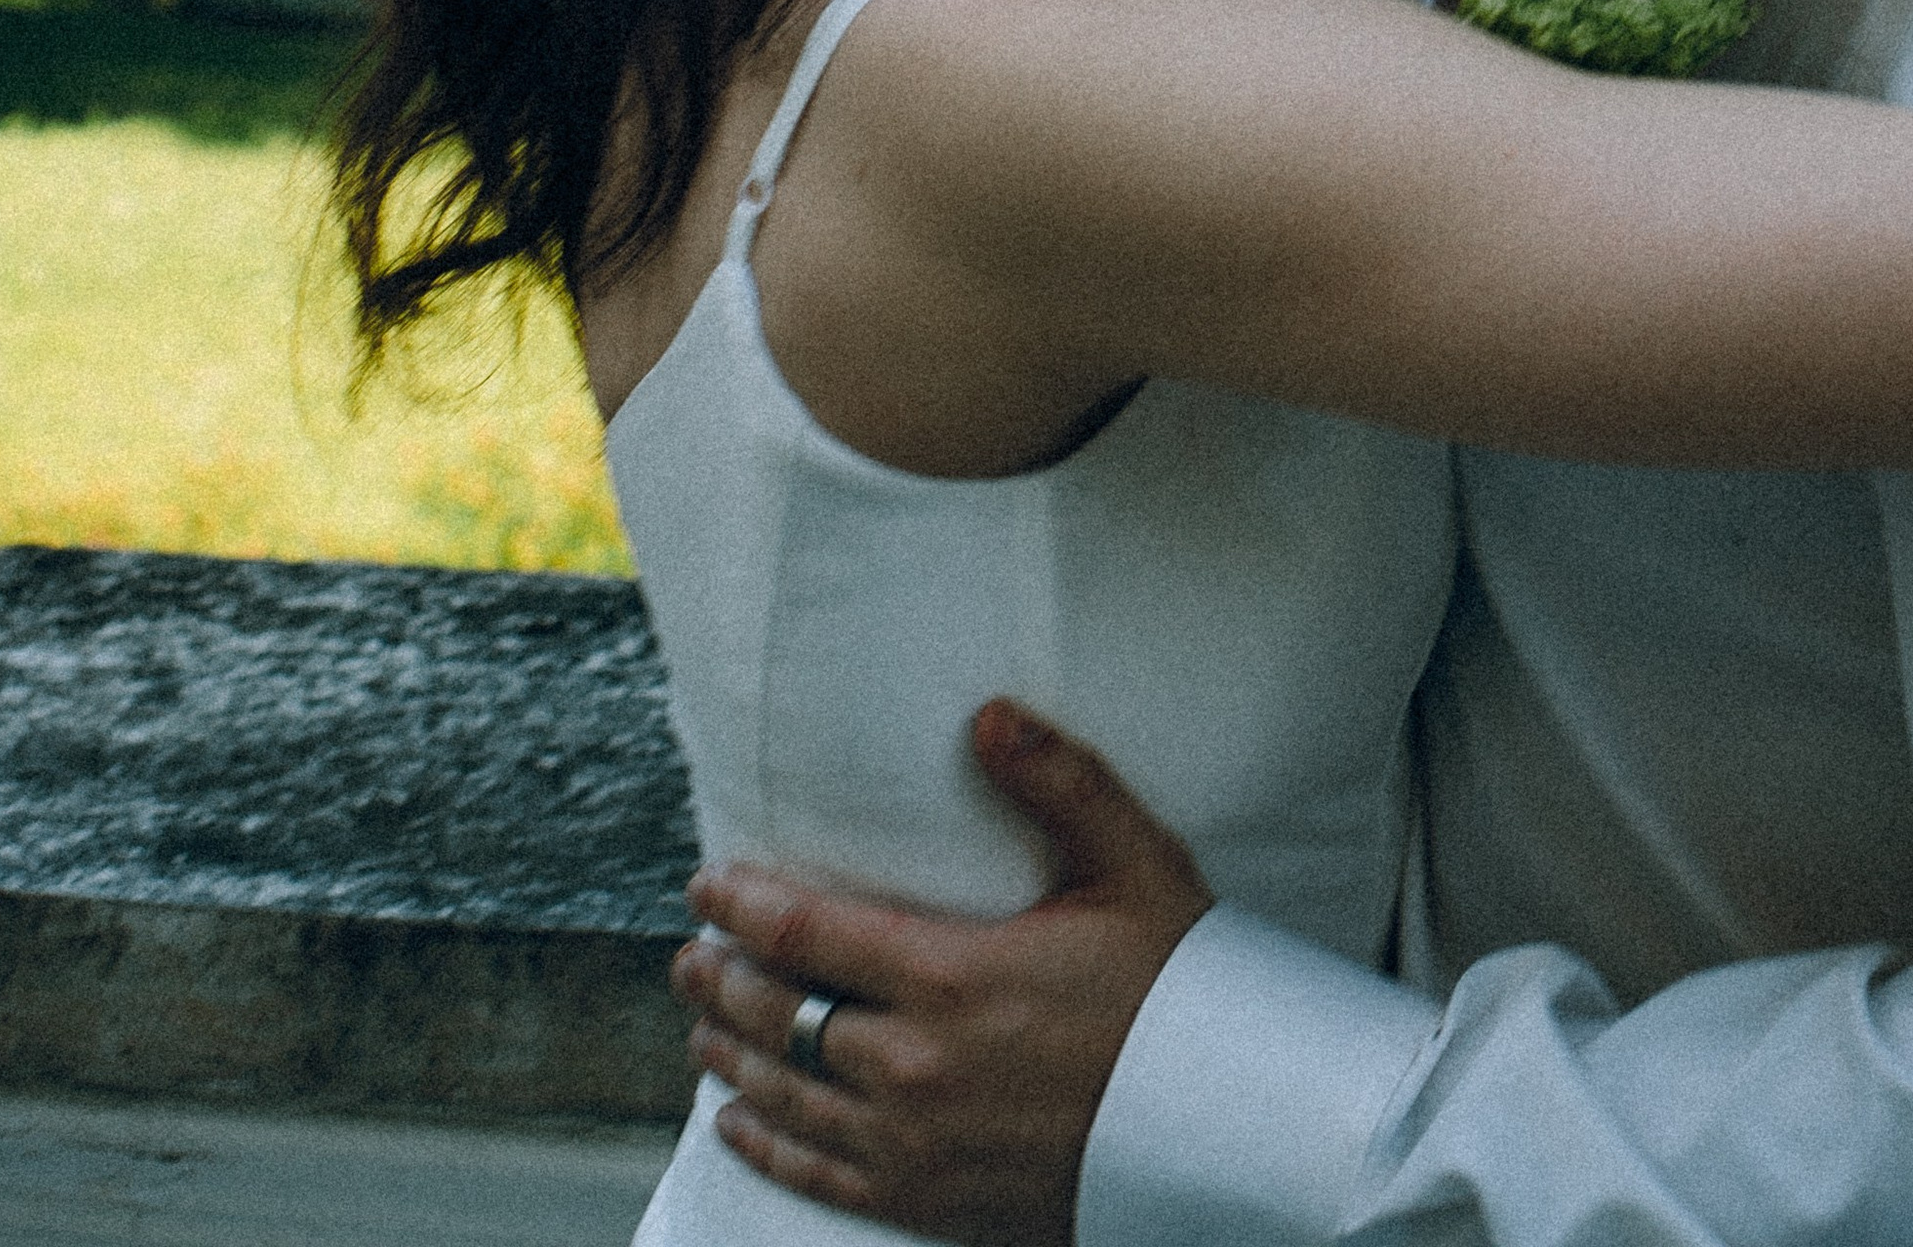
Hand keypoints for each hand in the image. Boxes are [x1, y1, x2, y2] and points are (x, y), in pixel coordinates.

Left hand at [673, 701, 1214, 1243]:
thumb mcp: (1133, 865)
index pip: (809, 934)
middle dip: (723, 979)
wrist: (1225, 1132)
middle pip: (782, 1017)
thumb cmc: (1180, 988)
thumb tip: (988, 714)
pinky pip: (824, 1179)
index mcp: (955, 976)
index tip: (706, 883)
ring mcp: (921, 1144)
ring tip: (702, 1022)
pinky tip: (740, 1125)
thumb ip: (1059, 782)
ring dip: (733, 1055)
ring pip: (789, 1097)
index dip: (743, 906)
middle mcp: (919, 1066)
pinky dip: (770, 1149)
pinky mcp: (934, 1200)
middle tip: (687, 953)